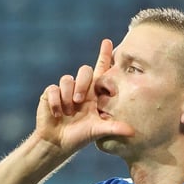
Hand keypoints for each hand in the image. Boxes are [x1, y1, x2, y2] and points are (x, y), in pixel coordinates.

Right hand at [34, 39, 133, 155]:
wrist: (57, 143)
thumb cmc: (80, 137)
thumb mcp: (98, 131)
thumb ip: (114, 128)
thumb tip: (133, 132)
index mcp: (93, 94)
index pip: (100, 70)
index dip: (104, 55)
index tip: (107, 41)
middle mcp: (80, 89)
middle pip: (84, 70)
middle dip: (82, 84)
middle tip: (79, 102)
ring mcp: (64, 91)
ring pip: (67, 79)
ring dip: (68, 97)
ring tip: (68, 112)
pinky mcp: (50, 94)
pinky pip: (53, 89)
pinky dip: (55, 102)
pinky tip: (57, 114)